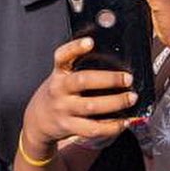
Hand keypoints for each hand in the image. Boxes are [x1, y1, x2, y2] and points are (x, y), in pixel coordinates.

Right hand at [20, 38, 135, 156]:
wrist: (38, 120)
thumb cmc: (58, 93)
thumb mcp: (62, 76)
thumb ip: (79, 68)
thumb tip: (116, 59)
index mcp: (58, 73)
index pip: (62, 56)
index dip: (75, 48)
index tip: (90, 42)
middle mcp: (59, 89)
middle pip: (82, 81)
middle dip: (108, 79)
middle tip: (128, 78)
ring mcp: (64, 109)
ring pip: (91, 106)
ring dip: (115, 102)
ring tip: (131, 98)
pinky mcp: (69, 126)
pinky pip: (93, 128)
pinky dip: (112, 126)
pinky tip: (124, 121)